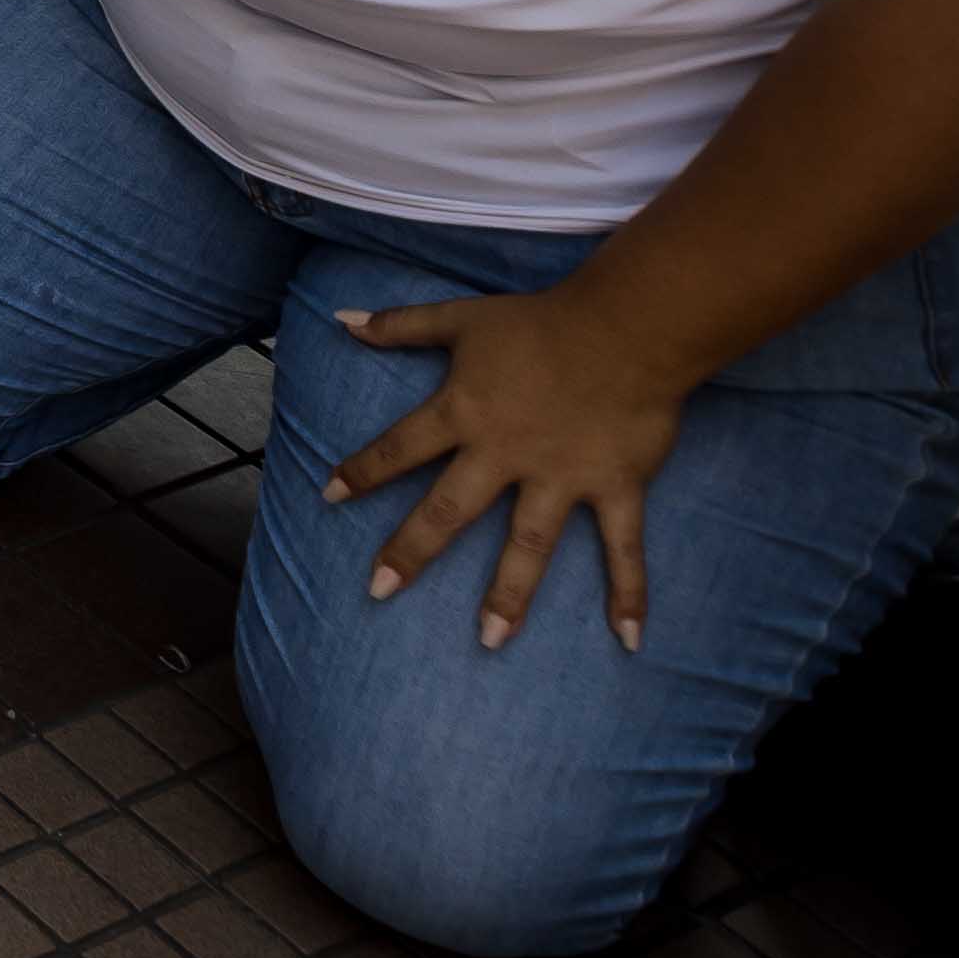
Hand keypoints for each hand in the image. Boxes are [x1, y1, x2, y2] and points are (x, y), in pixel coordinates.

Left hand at [319, 283, 700, 652]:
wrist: (627, 325)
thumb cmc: (539, 321)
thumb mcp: (460, 317)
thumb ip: (400, 324)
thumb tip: (341, 316)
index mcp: (463, 412)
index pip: (400, 448)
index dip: (362, 470)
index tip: (328, 497)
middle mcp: (505, 453)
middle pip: (448, 510)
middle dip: (412, 551)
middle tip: (378, 591)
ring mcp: (561, 477)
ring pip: (528, 543)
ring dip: (509, 594)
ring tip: (488, 641)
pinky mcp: (615, 487)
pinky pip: (623, 549)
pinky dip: (630, 593)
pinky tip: (628, 640)